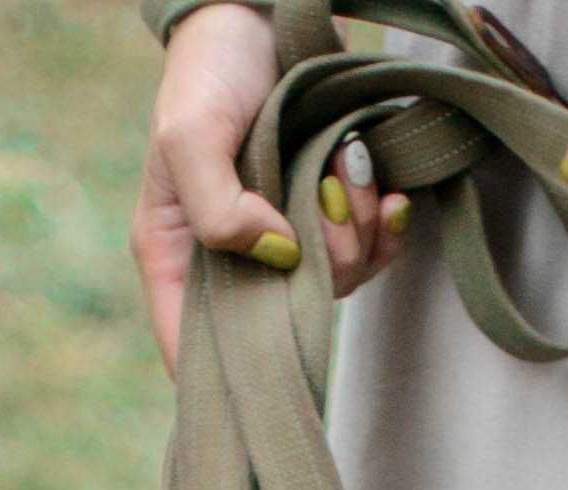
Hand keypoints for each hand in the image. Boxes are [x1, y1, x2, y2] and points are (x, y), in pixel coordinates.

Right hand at [132, 2, 409, 374]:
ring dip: (358, 232)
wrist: (256, 12)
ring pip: (334, 286)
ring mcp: (283, 242)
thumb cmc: (207, 73)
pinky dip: (386, 227)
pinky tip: (389, 194)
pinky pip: (370, 253)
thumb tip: (279, 258)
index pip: (194, 353)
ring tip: (349, 164)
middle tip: (325, 199)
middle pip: (284, 325)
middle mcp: (233, 263)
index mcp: (178, 259)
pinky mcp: (326, 215)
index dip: (232, 376)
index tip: (274, 359)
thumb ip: (217, 211)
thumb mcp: (189, 138)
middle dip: (322, 271)